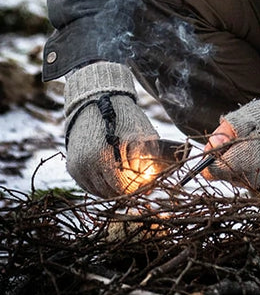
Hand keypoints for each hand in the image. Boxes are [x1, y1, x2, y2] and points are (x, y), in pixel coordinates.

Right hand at [64, 61, 158, 197]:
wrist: (96, 102)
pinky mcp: (73, 168)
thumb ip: (148, 158)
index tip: (146, 185)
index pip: (122, 187)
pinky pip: (89, 186)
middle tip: (139, 185)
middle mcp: (88, 164)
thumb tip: (151, 182)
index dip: (136, 188)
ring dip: (113, 189)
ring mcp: (78, 167)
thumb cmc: (125, 117)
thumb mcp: (142, 134)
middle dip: (126, 190)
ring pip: (99, 192)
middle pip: (110, 192)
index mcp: (105, 157)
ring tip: (127, 180)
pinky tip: (113, 178)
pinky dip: (101, 185)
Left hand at [203, 95, 259, 186]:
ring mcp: (253, 180)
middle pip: (219, 173)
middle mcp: (246, 175)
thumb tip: (211, 144)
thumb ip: (226, 132)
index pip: (211, 170)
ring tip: (248, 142)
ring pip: (229, 174)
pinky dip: (242, 163)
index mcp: (241, 158)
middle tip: (236, 137)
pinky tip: (252, 150)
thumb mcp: (247, 117)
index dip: (209, 156)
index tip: (219, 142)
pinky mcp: (259, 181)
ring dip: (232, 159)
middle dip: (222, 156)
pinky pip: (241, 175)